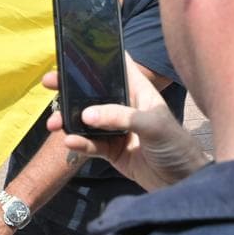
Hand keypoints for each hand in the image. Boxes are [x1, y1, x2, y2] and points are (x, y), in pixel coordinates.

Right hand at [43, 55, 208, 190]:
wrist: (183, 183)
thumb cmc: (177, 146)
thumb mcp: (153, 125)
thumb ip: (120, 117)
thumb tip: (87, 115)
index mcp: (140, 92)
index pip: (118, 67)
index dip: (98, 58)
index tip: (74, 51)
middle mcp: (125, 107)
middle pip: (94, 93)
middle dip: (71, 88)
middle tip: (50, 83)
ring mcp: (117, 130)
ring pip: (86, 120)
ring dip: (69, 120)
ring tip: (54, 124)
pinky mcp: (112, 151)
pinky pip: (90, 144)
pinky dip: (79, 143)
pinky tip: (70, 142)